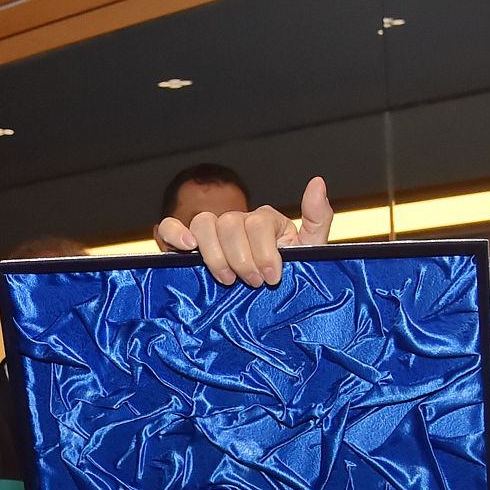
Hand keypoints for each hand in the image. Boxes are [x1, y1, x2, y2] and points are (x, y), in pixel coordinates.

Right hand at [157, 176, 333, 287]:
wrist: (267, 308)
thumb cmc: (288, 279)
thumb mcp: (311, 252)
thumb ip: (318, 218)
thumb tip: (318, 182)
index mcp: (264, 221)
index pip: (257, 222)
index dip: (264, 251)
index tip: (272, 277)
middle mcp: (236, 222)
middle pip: (230, 223)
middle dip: (242, 258)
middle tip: (254, 284)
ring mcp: (211, 233)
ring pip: (204, 224)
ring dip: (215, 254)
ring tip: (228, 280)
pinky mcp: (186, 246)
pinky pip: (172, 229)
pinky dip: (176, 234)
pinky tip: (188, 249)